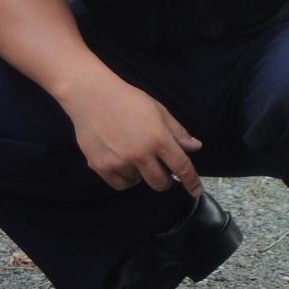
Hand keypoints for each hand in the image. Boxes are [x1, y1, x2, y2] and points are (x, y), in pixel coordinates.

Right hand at [60, 69, 204, 196]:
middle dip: (164, 180)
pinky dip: (124, 178)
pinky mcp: (101, 166)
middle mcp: (140, 154)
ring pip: (138, 182)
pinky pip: (120, 184)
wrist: (92, 97)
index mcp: (158, 138)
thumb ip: (177, 132)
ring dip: (140, 174)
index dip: (192, 182)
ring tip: (131, 156)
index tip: (196, 191)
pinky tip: (121, 164)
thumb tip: (195, 147)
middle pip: (160, 183)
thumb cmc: (127, 100)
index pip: (182, 167)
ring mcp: (119, 162)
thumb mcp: (158, 111)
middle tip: (160, 170)